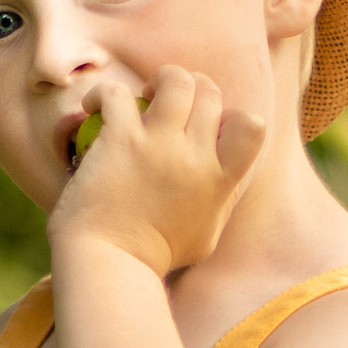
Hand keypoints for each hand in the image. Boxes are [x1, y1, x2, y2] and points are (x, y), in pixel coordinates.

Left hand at [50, 64, 263, 277]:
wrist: (109, 268)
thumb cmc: (152, 259)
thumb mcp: (203, 237)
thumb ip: (217, 202)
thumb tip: (223, 181)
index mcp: (220, 181)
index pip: (253, 124)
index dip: (232, 114)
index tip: (207, 129)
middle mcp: (196, 158)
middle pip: (210, 90)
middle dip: (191, 87)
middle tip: (166, 105)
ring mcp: (159, 147)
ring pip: (175, 79)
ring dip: (159, 79)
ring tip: (142, 96)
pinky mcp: (121, 141)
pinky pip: (116, 93)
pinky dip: (102, 94)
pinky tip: (93, 108)